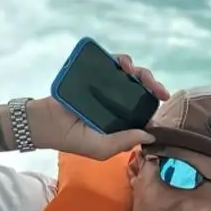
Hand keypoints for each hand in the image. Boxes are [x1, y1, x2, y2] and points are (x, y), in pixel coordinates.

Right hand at [30, 53, 170, 160]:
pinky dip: (123, 61)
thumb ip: (125, 141)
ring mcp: (107, 86)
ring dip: (142, 73)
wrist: (47, 124)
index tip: (163, 104)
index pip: (145, 108)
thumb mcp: (103, 148)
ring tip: (141, 77)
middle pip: (143, 88)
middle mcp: (118, 101)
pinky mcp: (95, 73)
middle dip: (154, 86)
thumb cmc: (74, 140)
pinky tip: (126, 67)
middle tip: (160, 92)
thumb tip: (151, 135)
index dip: (156, 104)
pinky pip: (113, 62)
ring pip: (132, 74)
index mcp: (123, 120)